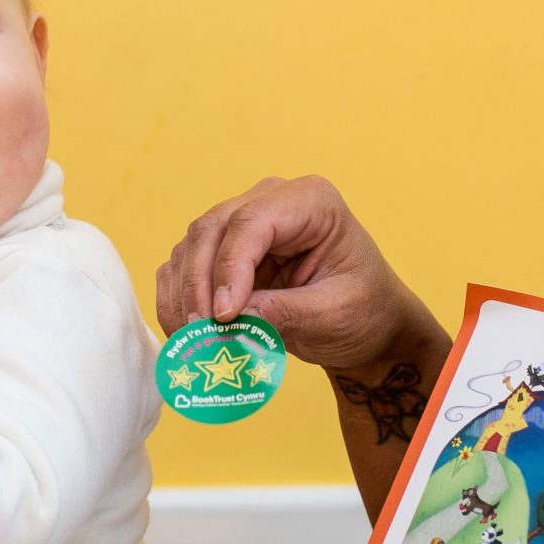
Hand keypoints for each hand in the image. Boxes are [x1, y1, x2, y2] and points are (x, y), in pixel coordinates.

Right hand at [152, 176, 441, 373]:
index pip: (253, 222)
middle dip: (199, 284)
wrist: (366, 323)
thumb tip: (229, 318)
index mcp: (312, 201)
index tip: (224, 316)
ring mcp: (242, 223)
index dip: (230, 267)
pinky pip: (183, 267)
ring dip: (183, 296)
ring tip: (193, 342)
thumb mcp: (335, 314)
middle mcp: (271, 201)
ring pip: (190, 247)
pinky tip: (185, 334)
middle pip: (212, 229)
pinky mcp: (223, 251)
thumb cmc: (364, 310)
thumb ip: (284, 312)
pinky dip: (177, 300)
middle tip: (200, 334)